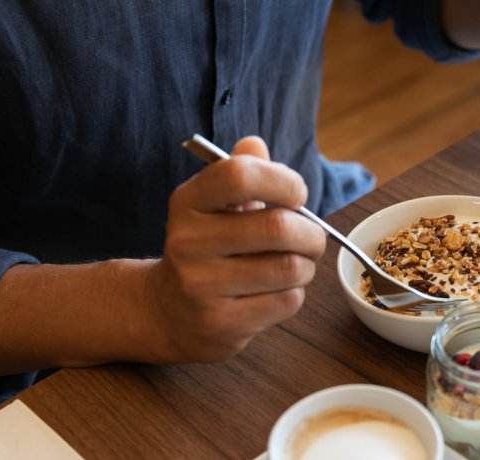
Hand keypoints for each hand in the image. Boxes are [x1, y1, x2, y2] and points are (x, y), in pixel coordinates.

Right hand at [146, 136, 325, 362]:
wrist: (167, 311)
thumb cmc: (207, 248)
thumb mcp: (215, 205)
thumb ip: (239, 171)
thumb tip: (255, 144)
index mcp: (188, 202)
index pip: (240, 175)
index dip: (283, 181)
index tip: (297, 194)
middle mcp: (188, 242)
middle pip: (278, 227)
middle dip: (311, 233)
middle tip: (312, 239)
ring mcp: (201, 285)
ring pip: (289, 268)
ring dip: (305, 267)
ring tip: (294, 266)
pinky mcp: (220, 323)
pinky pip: (285, 301)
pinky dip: (293, 294)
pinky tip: (274, 292)